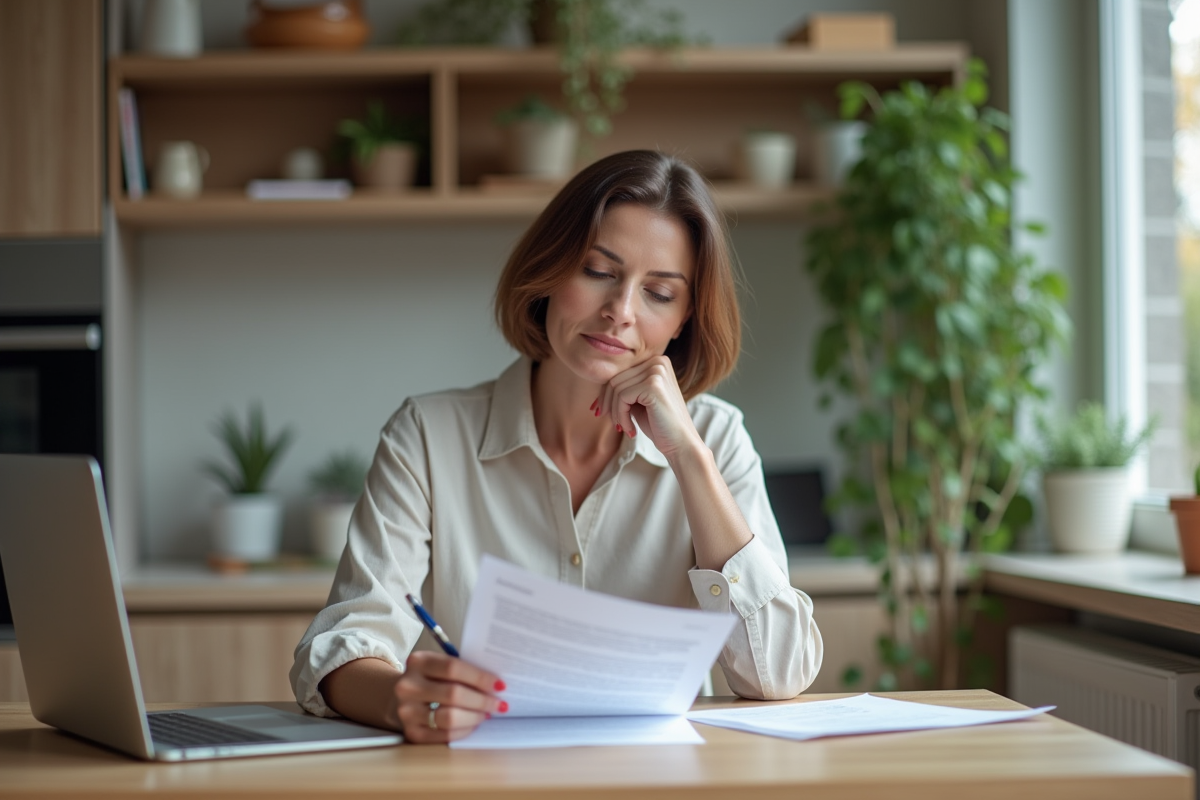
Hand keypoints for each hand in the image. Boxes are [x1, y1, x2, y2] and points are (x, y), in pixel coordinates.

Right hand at [391, 651, 507, 743]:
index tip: (499, 685)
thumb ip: (463, 671)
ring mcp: (407, 711)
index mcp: (418, 662)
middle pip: (453, 694)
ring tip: (486, 714)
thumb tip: (496, 685)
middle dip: (482, 700)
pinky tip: (473, 724)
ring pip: (450, 717)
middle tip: (499, 704)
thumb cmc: (431, 679)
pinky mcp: (412, 733)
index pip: (453, 668)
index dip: (480, 678)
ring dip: (475, 717)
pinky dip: (465, 730)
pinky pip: (445, 735)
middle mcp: (408, 686)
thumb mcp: (440, 666)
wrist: (401, 697)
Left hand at [594, 355, 701, 460]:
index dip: (605, 394)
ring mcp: (657, 371)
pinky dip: (621, 416)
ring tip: (624, 427)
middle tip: (613, 423)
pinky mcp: (653, 385)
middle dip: (608, 403)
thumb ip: (624, 389)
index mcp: (656, 362)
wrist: (681, 444)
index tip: (600, 411)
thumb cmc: (659, 425)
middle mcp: (658, 362)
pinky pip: (622, 397)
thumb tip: (599, 389)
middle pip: (615, 379)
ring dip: (615, 412)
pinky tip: (630, 429)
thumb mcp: (638, 402)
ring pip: (616, 388)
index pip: (619, 373)